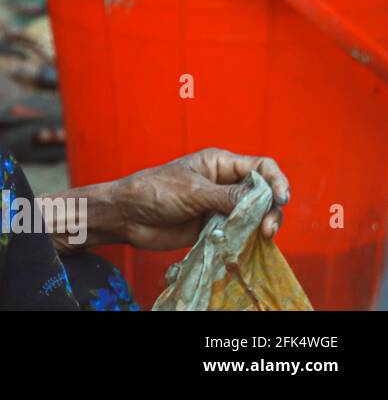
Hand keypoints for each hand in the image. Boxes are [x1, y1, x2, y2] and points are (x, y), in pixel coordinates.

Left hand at [112, 148, 289, 251]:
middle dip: (272, 209)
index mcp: (220, 164)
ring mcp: (220, 206)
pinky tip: (249, 245)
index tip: (281, 199)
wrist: (127, 216)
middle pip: (264, 194)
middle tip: (267, 228)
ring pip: (256, 215)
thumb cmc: (154, 192)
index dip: (277, 181)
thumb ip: (228, 197)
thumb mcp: (193, 192)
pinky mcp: (214, 227)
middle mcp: (225, 184)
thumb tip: (263, 201)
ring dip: (263, 225)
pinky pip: (241, 232)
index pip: (261, 168)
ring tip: (261, 236)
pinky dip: (249, 238)